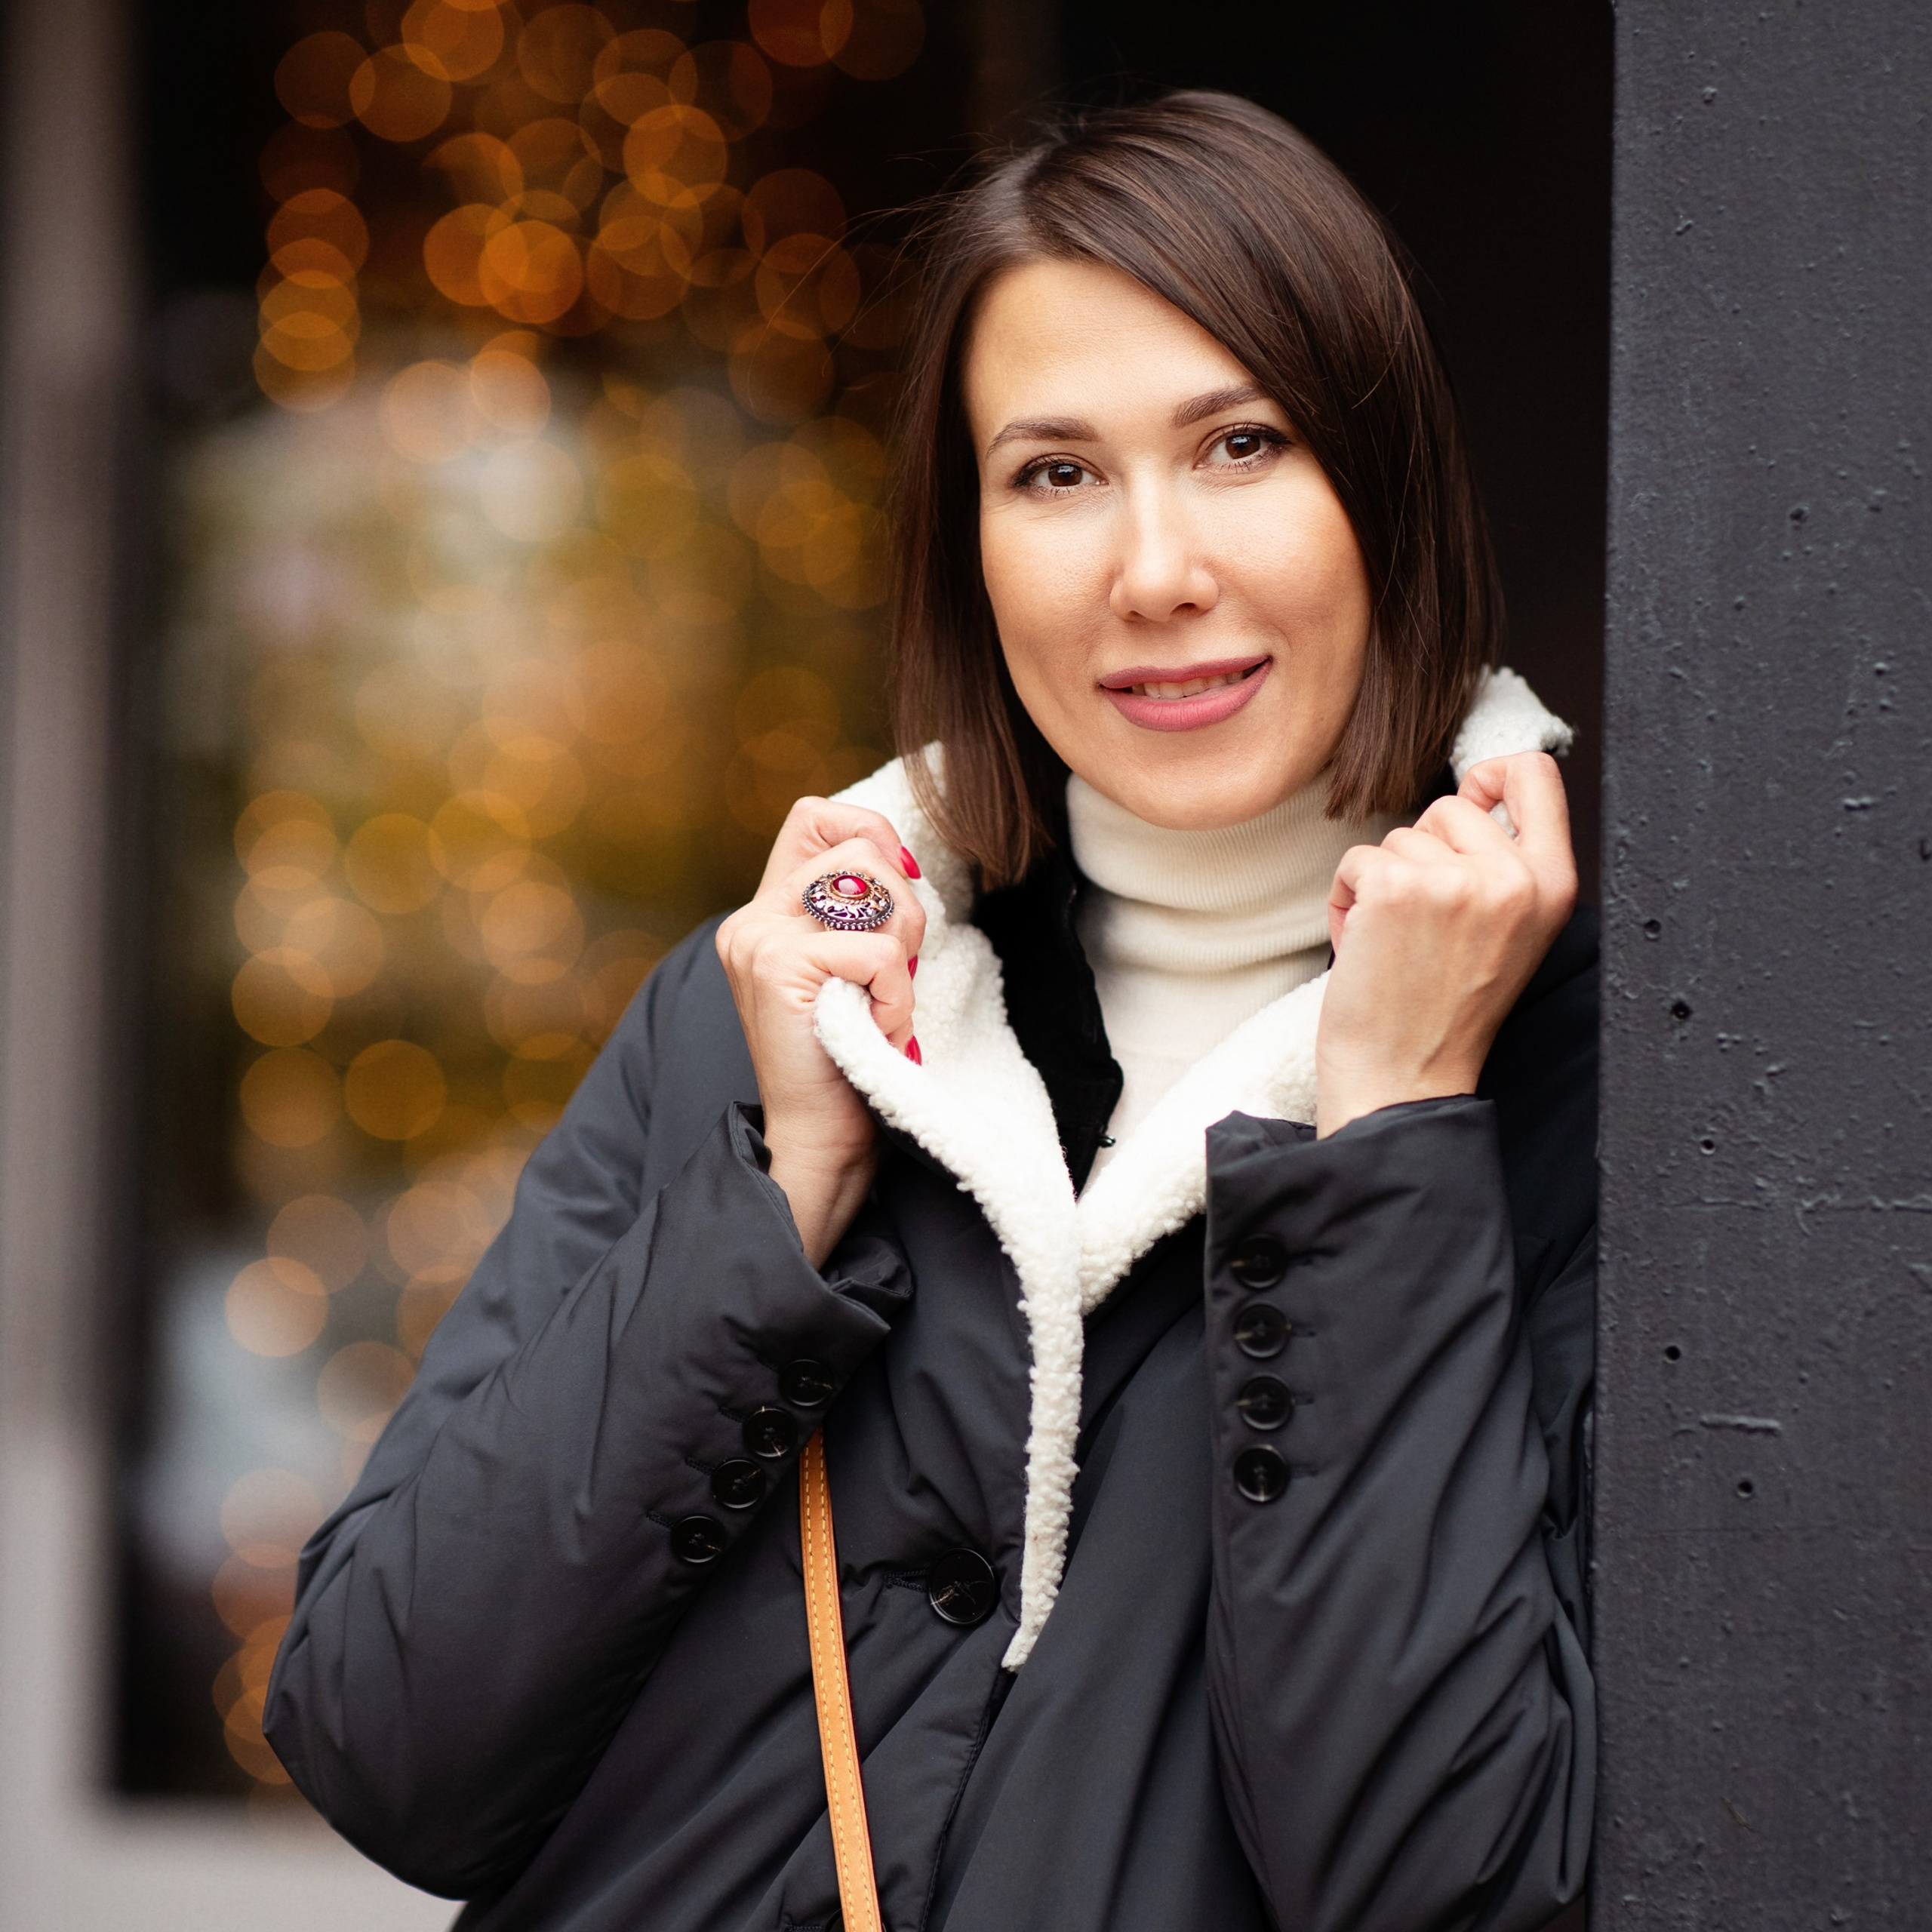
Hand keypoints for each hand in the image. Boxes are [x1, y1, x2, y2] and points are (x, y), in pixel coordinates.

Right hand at [716, 799, 924, 1265]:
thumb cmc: (850, 1058)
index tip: (900, 890)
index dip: (872, 834)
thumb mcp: (854, 972)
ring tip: (887, 999)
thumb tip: (905, 863)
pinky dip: (897, 994)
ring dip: (903, 945)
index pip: (816, 817)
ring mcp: (759, 940)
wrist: (819, 1139)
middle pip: (857, 844)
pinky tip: (881, 1029)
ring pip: (870, 883)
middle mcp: (752, 919)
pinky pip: (877, 951)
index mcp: (765, 913)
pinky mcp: (778, 968)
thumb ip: (859, 915)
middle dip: (904, 901)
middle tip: (899, 969)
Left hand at [1315, 751, 1576, 1137]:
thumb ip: (1504, 863)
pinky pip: (1356, 859)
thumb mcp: (1507, 930)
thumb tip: (1477, 792)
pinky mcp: (1398, 889)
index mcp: (1553, 885)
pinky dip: (1346, 899)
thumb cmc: (1443, 1011)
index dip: (1493, 774)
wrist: (1403, 1080)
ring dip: (1382, 883)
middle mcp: (1515, 879)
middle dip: (1422, 855)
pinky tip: (1365, 948)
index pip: (1538, 772)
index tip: (1471, 802)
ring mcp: (1458, 882)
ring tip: (1396, 945)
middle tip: (1421, 924)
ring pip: (1399, 836)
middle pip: (1451, 806)